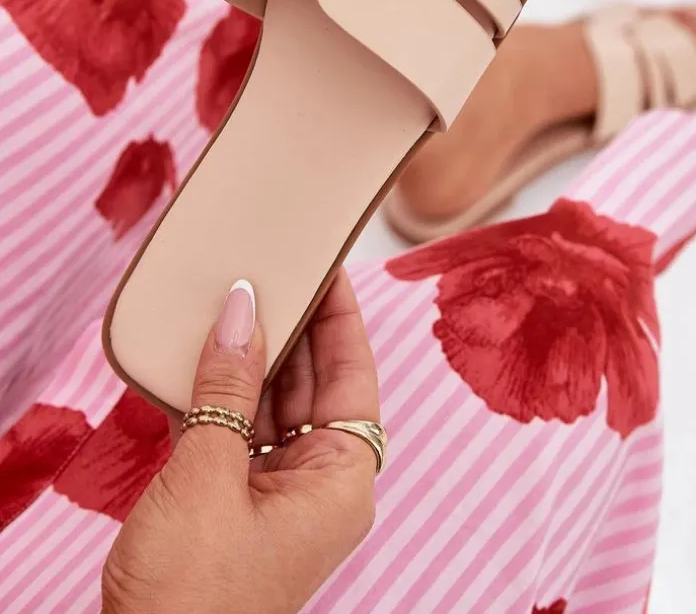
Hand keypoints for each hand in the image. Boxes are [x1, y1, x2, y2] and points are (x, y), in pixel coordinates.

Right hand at [102, 271, 378, 613]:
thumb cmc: (193, 594)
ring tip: (232, 297)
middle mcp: (316, 485)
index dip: (340, 315)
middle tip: (270, 268)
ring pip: (271, 403)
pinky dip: (216, 393)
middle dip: (291, 326)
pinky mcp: (232, 501)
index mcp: (339, 482)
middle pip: (314, 384)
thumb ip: (227, 388)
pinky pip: (235, 429)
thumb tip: (242, 310)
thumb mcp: (209, 475)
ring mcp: (274, 494)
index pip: (353, 375)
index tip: (327, 263)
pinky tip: (197, 353)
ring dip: (248, 357)